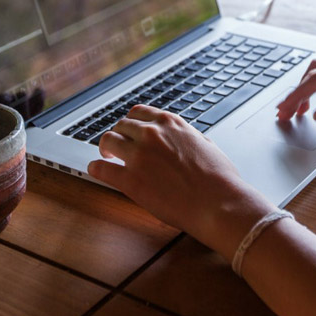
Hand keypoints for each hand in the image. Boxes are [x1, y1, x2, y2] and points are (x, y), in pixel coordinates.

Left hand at [88, 105, 274, 257]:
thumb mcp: (205, 143)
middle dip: (119, 135)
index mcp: (170, 123)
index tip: (129, 131)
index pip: (138, 113)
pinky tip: (96, 171)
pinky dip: (96, 168)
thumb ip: (186, 136)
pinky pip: (101, 169)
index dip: (131, 124)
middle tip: (117, 147)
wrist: (218, 202)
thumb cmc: (219, 178)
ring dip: (105, 148)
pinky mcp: (130, 180)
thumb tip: (181, 139)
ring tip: (106, 157)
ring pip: (108, 141)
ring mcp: (139, 156)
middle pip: (121, 126)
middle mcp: (152, 134)